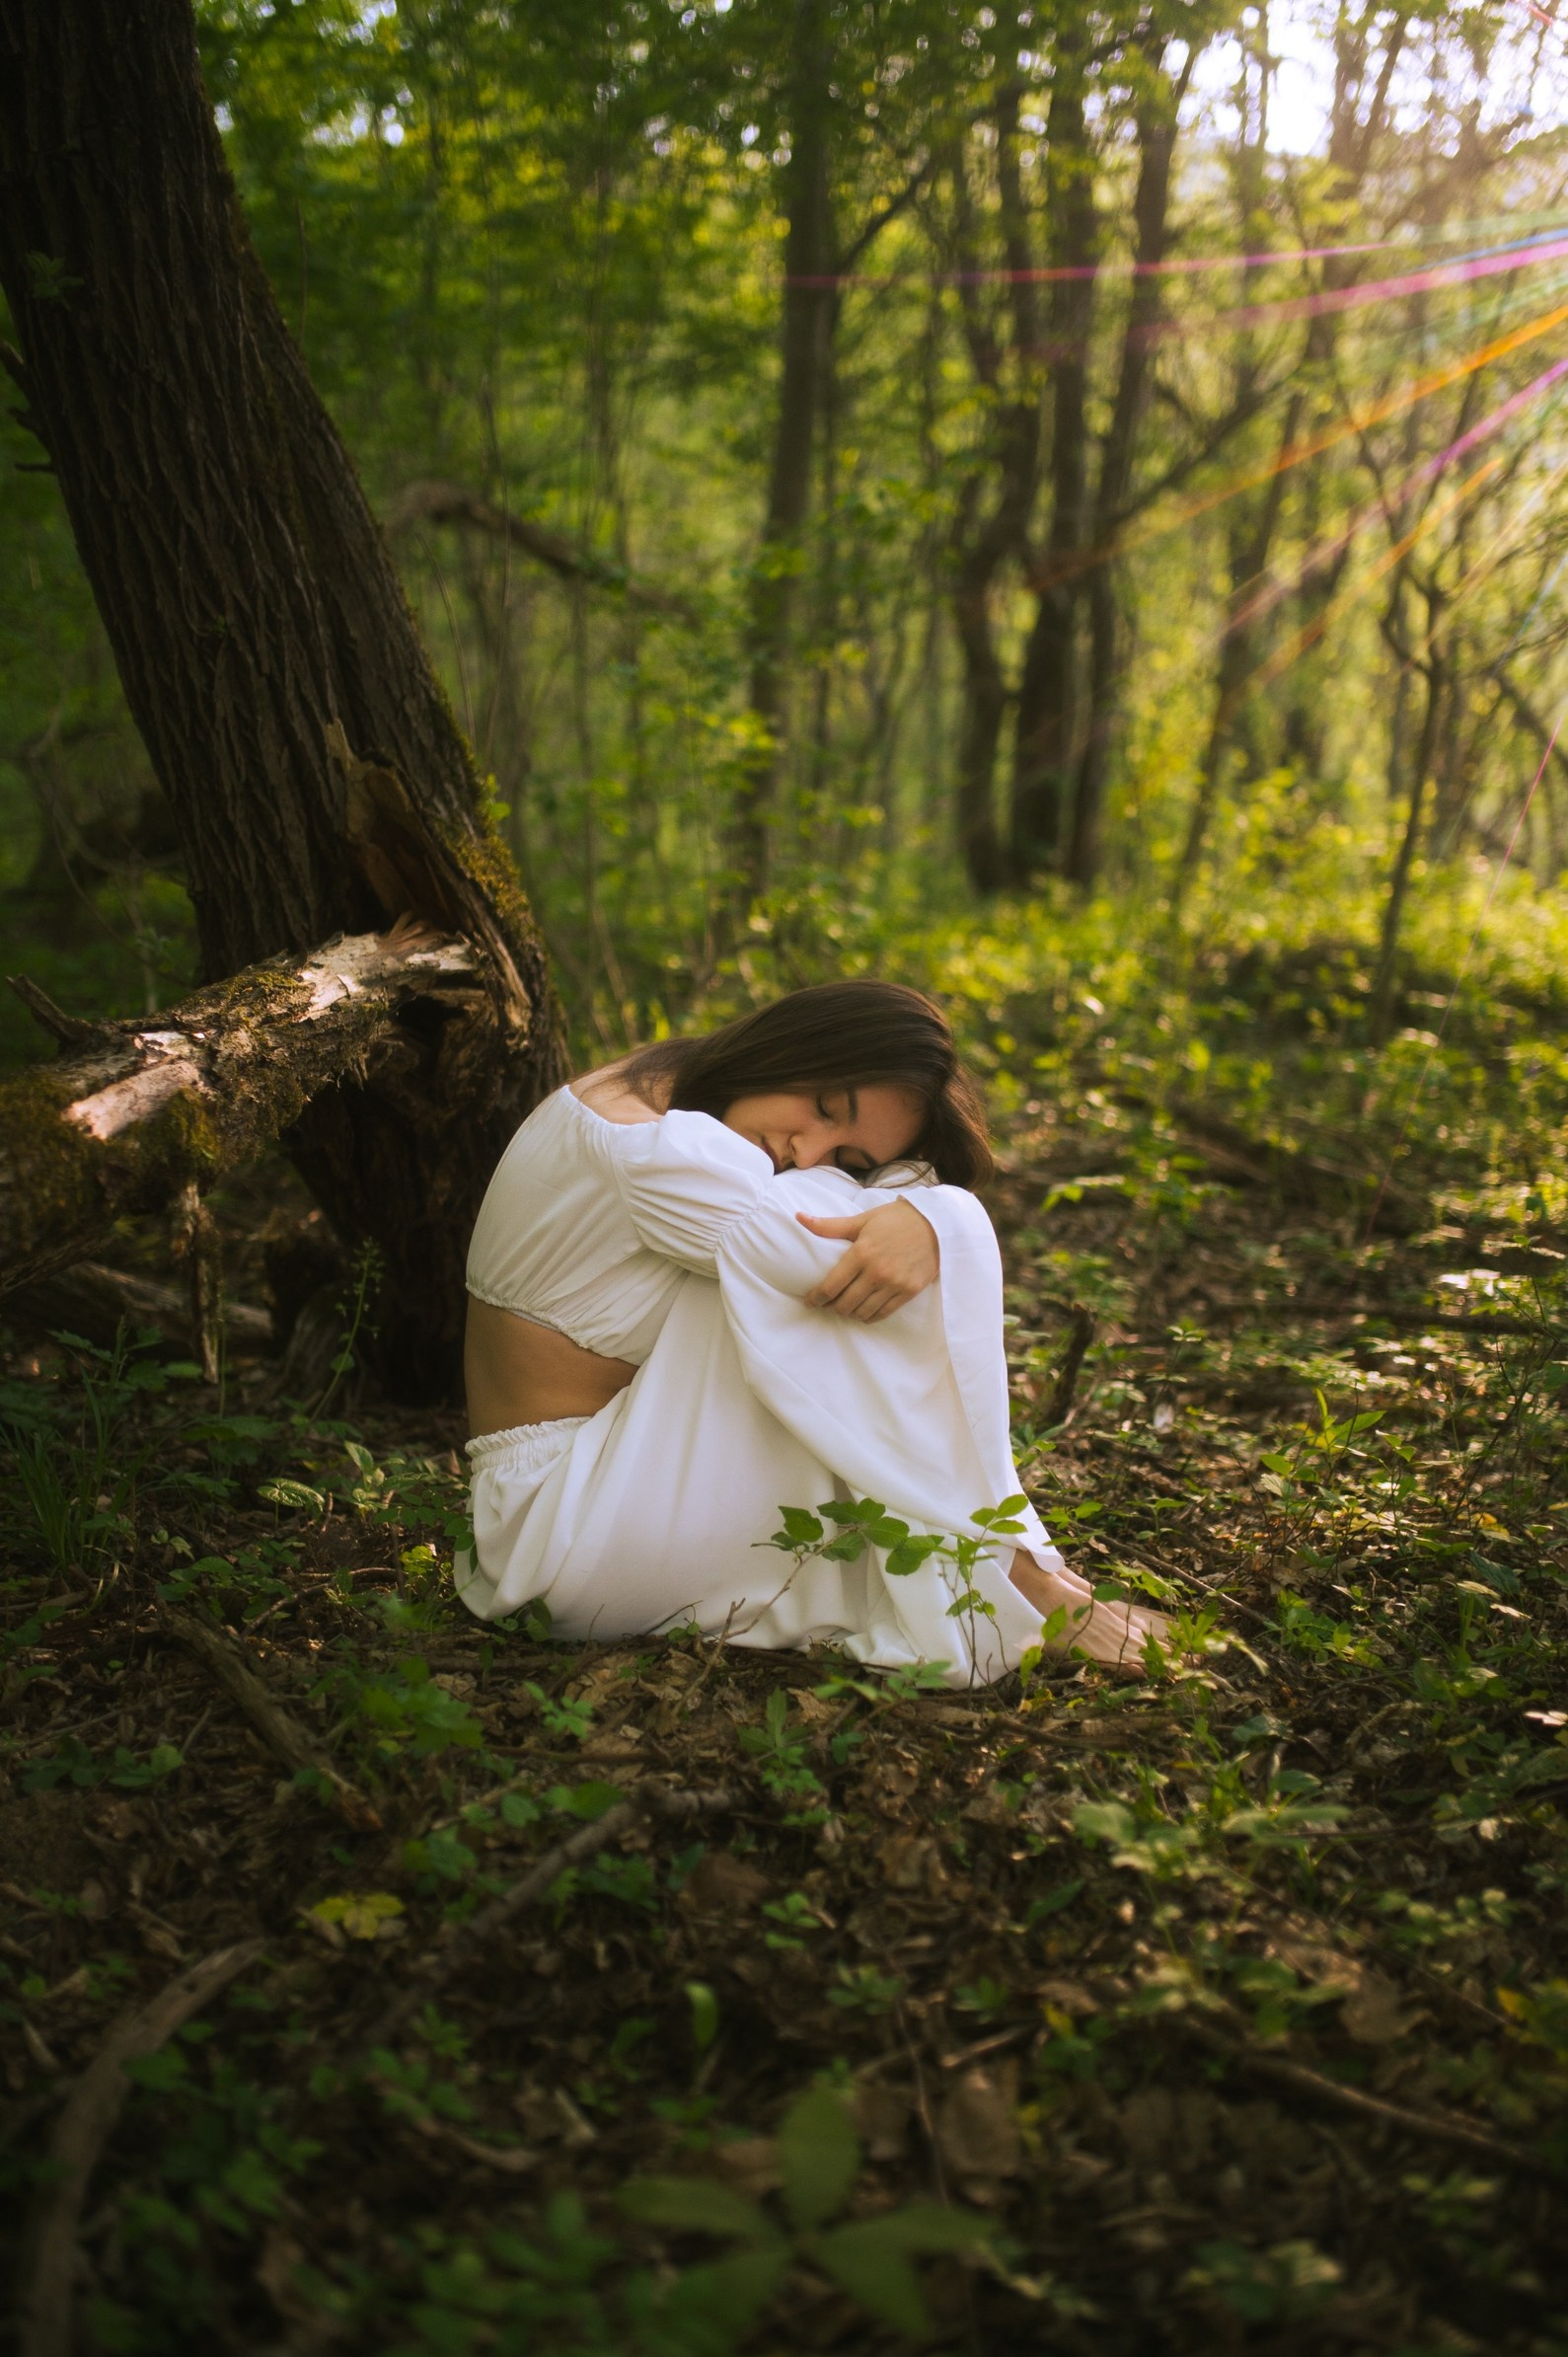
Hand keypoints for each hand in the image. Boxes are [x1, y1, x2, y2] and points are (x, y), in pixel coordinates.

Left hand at [796, 1199, 938, 1322]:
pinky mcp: (909, 1292)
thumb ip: (830, 1225)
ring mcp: (894, 1284)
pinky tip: (863, 1311)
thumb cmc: (896, 1220)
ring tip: (845, 1307)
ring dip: (850, 1313)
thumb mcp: (862, 1220)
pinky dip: (869, 1316)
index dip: (816, 1298)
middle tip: (827, 1304)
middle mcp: (876, 1272)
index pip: (831, 1286)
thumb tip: (799, 1217)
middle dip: (831, 1307)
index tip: (809, 1301)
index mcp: (861, 1253)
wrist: (936, 1224)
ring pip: (862, 1312)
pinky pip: (883, 1314)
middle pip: (844, 1304)